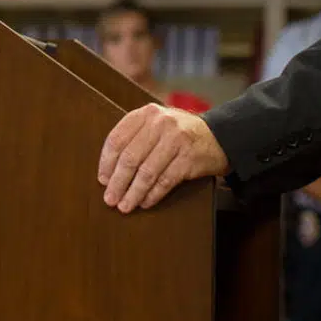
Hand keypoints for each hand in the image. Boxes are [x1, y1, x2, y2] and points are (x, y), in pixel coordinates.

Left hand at [99, 104, 228, 212]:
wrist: (218, 136)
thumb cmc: (179, 133)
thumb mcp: (156, 124)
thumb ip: (135, 137)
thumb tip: (109, 170)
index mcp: (147, 114)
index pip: (117, 138)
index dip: (106, 162)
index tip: (102, 179)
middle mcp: (160, 123)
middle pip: (130, 157)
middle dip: (118, 182)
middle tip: (110, 199)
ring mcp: (176, 140)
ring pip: (147, 172)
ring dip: (133, 193)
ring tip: (125, 206)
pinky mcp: (189, 159)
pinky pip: (165, 181)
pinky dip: (152, 195)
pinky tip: (144, 203)